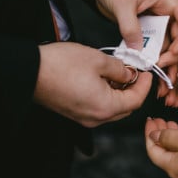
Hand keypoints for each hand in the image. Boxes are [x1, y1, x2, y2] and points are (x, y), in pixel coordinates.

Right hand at [35, 42, 153, 127]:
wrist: (30, 71)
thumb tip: (130, 73)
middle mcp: (96, 118)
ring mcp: (84, 118)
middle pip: (126, 108)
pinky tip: (104, 78)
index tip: (147, 71)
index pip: (136, 100)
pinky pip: (99, 107)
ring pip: (112, 108)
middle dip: (134, 90)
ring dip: (120, 92)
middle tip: (136, 71)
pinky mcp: (74, 113)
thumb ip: (120, 68)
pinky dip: (107, 95)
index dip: (145, 85)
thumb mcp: (98, 60)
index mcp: (106, 107)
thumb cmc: (60, 65)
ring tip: (119, 71)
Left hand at [84, 0, 177, 87]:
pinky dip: (149, 54)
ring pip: (165, 41)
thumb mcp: (122, 4)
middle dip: (174, 54)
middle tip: (162, 69)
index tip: (175, 53)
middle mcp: (165, 9)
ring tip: (158, 74)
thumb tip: (138, 51)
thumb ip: (130, 28)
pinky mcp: (143, 25)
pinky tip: (145, 66)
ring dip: (163, 58)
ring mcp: (154, 18)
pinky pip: (151, 42)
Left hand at [144, 117, 177, 177]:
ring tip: (174, 124)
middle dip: (160, 136)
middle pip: (164, 156)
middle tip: (160, 120)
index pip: (153, 152)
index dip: (149, 134)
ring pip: (177, 158)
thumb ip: (167, 137)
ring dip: (173, 141)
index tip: (150, 119)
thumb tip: (153, 137)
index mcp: (173, 169)